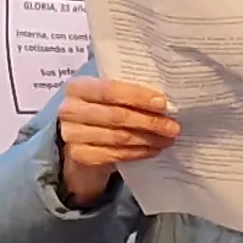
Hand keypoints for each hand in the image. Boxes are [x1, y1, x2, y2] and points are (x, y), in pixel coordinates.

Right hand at [54, 78, 178, 204]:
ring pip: (118, 137)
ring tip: (167, 139)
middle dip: (149, 122)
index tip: (163, 103)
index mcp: (77, 87)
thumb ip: (126, 94)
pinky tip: (153, 149)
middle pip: (116, 116)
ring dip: (148, 139)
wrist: (79, 141)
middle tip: (173, 126)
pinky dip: (138, 152)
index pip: (110, 90)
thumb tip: (164, 102)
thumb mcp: (108, 98)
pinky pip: (115, 154)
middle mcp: (70, 110)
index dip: (138, 97)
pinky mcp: (80, 156)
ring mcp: (72, 135)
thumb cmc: (100, 112)